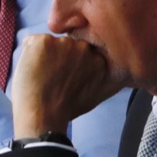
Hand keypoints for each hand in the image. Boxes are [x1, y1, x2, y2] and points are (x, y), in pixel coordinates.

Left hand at [9, 33, 125, 136]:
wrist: (43, 115)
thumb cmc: (67, 108)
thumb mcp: (99, 95)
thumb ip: (113, 82)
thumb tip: (129, 77)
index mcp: (99, 58)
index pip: (81, 50)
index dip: (69, 63)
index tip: (66, 77)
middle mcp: (84, 47)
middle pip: (66, 44)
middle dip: (59, 56)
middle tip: (53, 78)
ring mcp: (63, 43)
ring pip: (49, 42)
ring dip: (43, 55)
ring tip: (43, 76)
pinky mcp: (42, 42)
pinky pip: (31, 41)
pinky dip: (28, 54)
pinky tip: (32, 71)